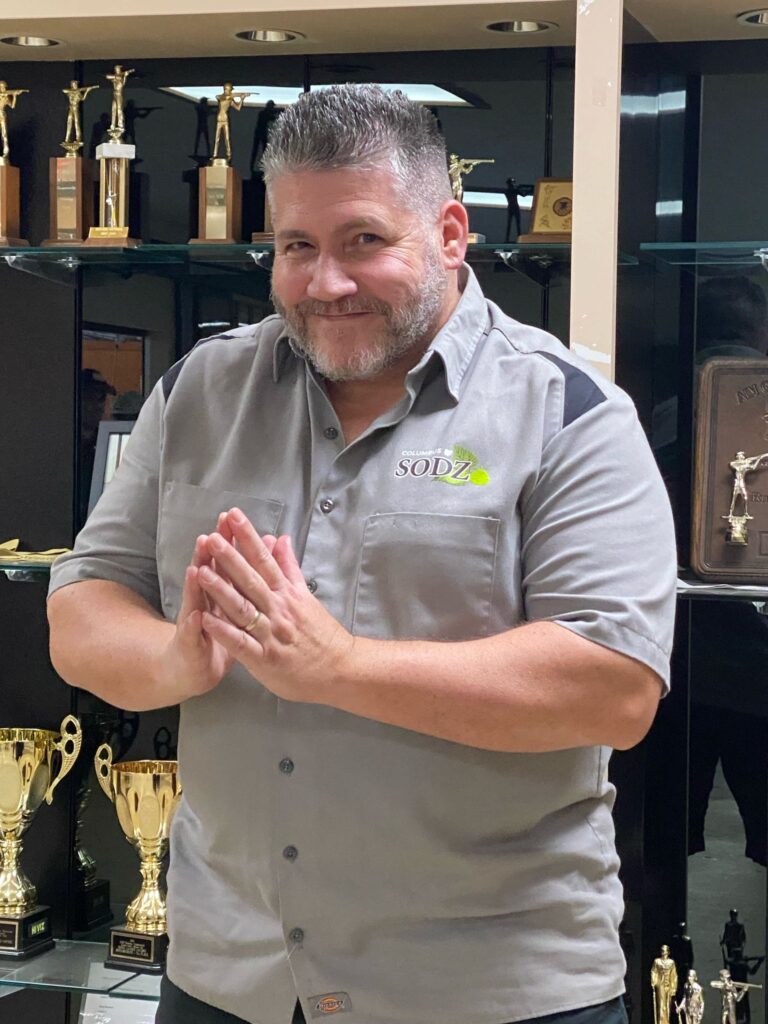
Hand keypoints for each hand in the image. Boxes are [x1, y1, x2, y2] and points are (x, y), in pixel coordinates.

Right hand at [154, 513, 276, 702]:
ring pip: (195, 601)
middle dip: (209, 555)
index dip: (228, 540)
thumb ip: (247, 572)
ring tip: (196, 568)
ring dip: (195, 585)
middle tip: (210, 535)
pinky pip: (192, 635)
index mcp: (220, 590)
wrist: (191, 667)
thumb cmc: (219, 631)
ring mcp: (193, 622)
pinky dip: (194, 625)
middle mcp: (203, 601)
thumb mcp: (236, 601)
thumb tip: (267, 542)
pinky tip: (195, 616)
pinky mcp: (189, 644)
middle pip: (206, 573)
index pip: (224, 560)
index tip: (232, 517)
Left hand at [196, 508, 352, 702]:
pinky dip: (223, 631)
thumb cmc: (323, 634)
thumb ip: (290, 568)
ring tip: (202, 571)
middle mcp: (278, 609)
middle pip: (251, 580)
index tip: (234, 516)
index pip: (264, 560)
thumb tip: (281, 539)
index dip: (248, 538)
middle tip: (212, 536)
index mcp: (286, 593)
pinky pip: (241, 644)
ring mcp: (271, 634)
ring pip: (243, 609)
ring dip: (222, 590)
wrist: (342, 669)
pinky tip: (206, 619)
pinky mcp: (265, 659)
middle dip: (230, 557)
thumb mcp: (307, 596)